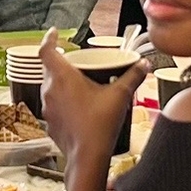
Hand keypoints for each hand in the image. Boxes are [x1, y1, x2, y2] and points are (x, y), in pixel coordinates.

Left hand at [38, 30, 142, 172]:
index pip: (46, 50)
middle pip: (50, 68)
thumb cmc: (99, 125)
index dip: (49, 39)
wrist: (87, 157)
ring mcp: (47, 107)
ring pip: (51, 87)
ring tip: (82, 85)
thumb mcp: (120, 96)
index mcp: (62, 77)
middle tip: (79, 63)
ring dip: (63, 83)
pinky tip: (80, 107)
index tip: (54, 33)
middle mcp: (49, 90)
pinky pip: (54, 105)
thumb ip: (133, 77)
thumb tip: (144, 65)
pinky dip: (64, 101)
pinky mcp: (50, 122)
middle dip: (63, 63)